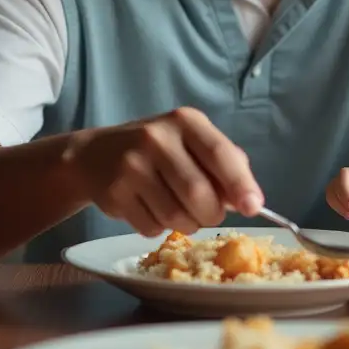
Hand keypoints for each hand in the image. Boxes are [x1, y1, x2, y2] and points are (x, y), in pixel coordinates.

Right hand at [64, 107, 262, 236]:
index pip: (219, 154)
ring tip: (180, 211)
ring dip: (187, 224)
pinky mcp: (114, 193)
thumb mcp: (191, 142)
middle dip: (212, 214)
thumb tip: (248, 198)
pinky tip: (152, 209)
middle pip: (199, 193)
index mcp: (185, 121)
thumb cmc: (158, 150)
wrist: (95, 155)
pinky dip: (160, 227)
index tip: (254, 207)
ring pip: (176, 216)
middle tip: (209, 214)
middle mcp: (156, 138)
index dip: (240, 184)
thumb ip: (223, 163)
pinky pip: (152, 227)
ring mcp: (132, 165)